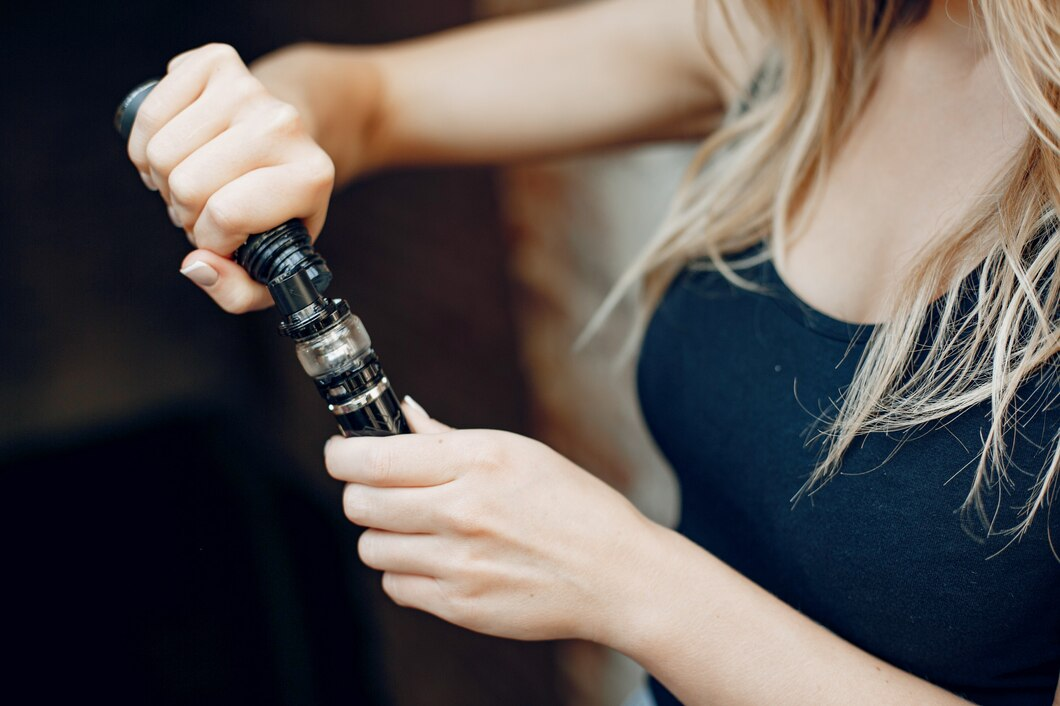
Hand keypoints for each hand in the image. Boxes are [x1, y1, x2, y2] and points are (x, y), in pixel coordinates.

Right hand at [126, 43, 334, 312]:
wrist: (292, 134)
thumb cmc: (277, 205)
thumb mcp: (275, 261)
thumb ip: (239, 291)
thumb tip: (196, 265)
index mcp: (312, 176)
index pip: (226, 216)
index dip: (211, 239)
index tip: (225, 236)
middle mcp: (285, 125)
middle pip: (187, 185)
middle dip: (186, 210)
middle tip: (208, 205)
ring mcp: (249, 88)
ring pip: (161, 153)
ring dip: (165, 178)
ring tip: (195, 177)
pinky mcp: (214, 61)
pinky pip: (149, 114)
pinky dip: (148, 143)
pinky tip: (179, 148)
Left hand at [324, 399, 653, 642]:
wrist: (616, 574)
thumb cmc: (574, 507)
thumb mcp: (518, 453)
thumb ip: (449, 438)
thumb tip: (403, 418)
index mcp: (477, 461)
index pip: (372, 458)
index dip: (342, 455)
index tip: (342, 454)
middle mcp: (462, 510)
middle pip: (360, 503)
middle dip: (359, 493)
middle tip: (379, 490)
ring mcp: (458, 563)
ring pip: (371, 547)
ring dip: (383, 535)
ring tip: (416, 528)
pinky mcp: (460, 606)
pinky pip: (396, 586)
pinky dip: (405, 572)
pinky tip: (436, 560)